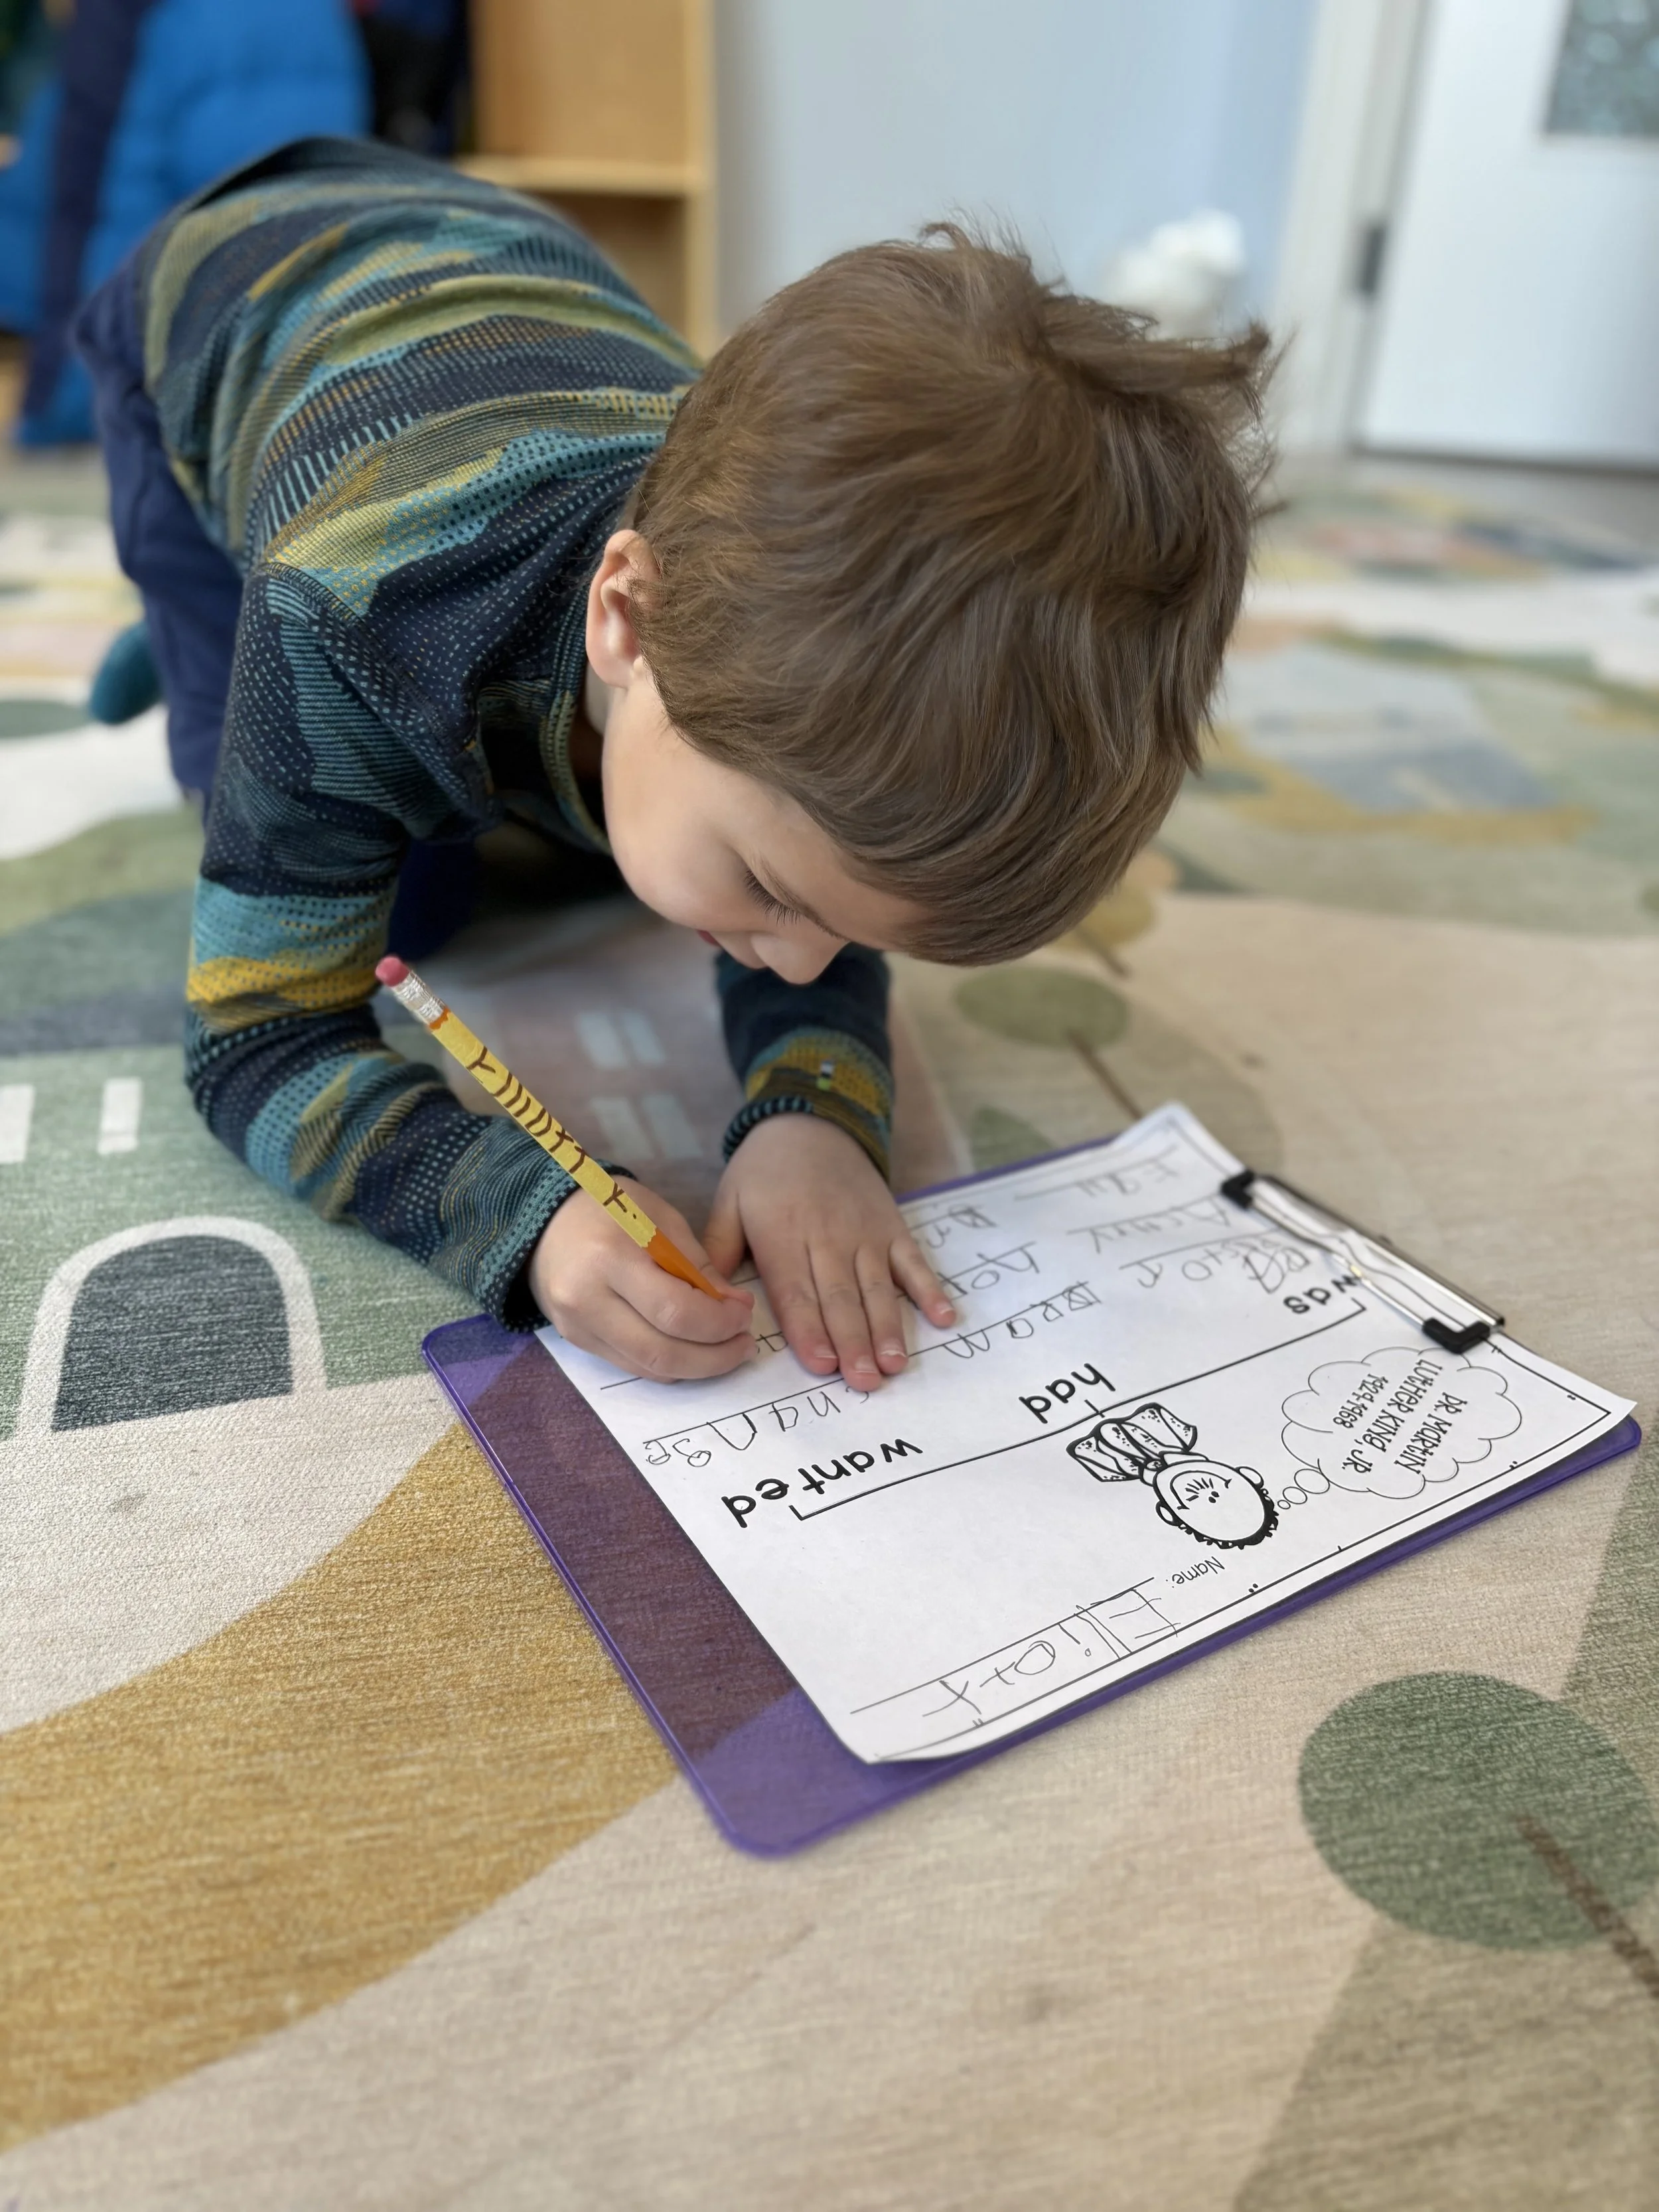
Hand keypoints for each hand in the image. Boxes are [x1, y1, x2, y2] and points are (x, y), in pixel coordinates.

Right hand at [530, 1178, 754, 1378]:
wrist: (543, 1218)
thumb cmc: (609, 1207)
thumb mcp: (659, 1217)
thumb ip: (697, 1263)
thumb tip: (734, 1307)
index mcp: (610, 1258)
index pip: (674, 1311)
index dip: (719, 1323)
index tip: (744, 1314)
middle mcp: (587, 1300)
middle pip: (661, 1351)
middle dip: (714, 1357)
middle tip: (744, 1345)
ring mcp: (577, 1326)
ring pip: (647, 1368)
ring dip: (696, 1368)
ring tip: (726, 1350)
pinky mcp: (575, 1341)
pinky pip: (631, 1366)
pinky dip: (668, 1365)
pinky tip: (691, 1349)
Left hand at [704, 1114, 955, 1389]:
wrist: (811, 1122)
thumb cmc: (763, 1172)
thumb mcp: (728, 1202)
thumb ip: (717, 1250)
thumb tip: (706, 1300)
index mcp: (783, 1235)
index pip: (796, 1291)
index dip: (809, 1330)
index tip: (822, 1365)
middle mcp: (828, 1237)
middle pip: (840, 1297)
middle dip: (852, 1342)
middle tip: (864, 1382)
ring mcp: (866, 1233)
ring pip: (877, 1287)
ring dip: (887, 1328)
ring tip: (894, 1364)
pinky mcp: (893, 1226)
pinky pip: (914, 1261)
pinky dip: (930, 1290)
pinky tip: (944, 1319)